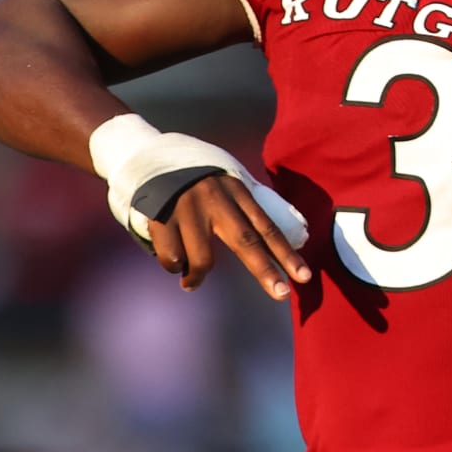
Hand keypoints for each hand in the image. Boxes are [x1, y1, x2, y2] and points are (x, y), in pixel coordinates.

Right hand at [89, 115, 310, 300]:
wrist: (147, 157)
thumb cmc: (196, 178)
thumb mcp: (226, 182)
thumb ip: (248, 207)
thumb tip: (285, 238)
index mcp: (235, 190)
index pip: (266, 226)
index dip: (286, 253)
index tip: (304, 276)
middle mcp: (215, 199)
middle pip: (245, 240)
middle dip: (265, 270)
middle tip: (281, 294)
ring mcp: (186, 208)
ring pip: (202, 258)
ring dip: (197, 276)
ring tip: (191, 282)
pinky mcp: (160, 217)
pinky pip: (172, 258)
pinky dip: (173, 266)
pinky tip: (171, 261)